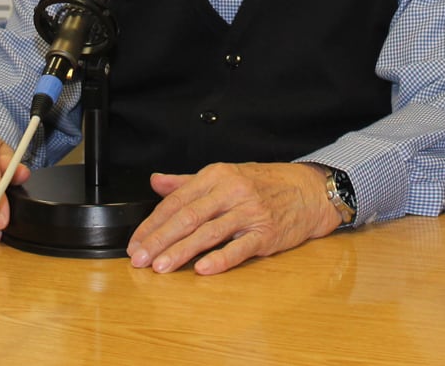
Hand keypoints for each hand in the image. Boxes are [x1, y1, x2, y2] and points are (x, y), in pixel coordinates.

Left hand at [127, 162, 338, 275]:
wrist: (308, 190)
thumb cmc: (265, 184)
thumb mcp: (225, 175)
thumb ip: (187, 182)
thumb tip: (156, 182)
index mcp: (217, 175)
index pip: (176, 201)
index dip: (153, 223)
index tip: (136, 242)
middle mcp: (231, 191)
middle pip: (188, 217)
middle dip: (160, 240)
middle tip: (140, 258)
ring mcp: (249, 213)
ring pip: (208, 233)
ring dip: (180, 252)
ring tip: (160, 267)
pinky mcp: (266, 234)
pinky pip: (239, 248)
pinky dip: (219, 259)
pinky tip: (201, 269)